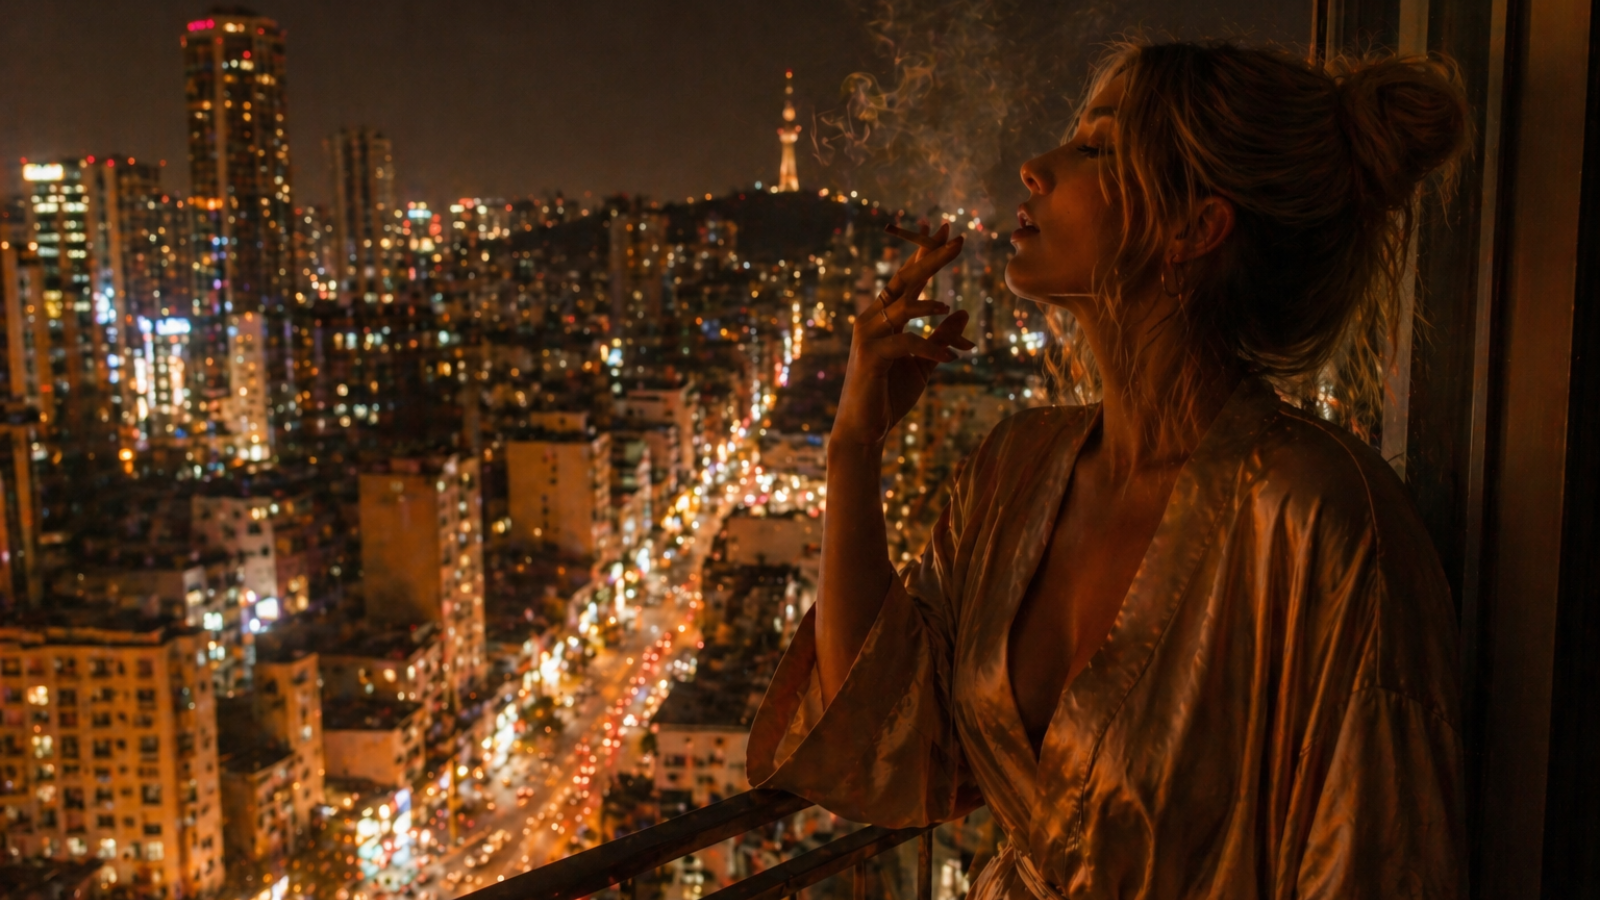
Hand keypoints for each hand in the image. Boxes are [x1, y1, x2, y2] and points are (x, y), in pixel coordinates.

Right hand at [833, 222, 974, 444]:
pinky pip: (906, 344)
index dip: (924, 253)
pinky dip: (930, 350)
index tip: (944, 230)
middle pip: (904, 281)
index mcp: (883, 317)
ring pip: (902, 308)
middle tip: (958, 240)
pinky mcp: (871, 357)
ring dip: (928, 306)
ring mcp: (868, 336)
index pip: (906, 277)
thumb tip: (962, 312)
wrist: (865, 430)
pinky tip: (952, 359)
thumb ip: (940, 338)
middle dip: (931, 259)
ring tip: (949, 306)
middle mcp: (871, 320)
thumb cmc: (890, 395)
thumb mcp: (924, 363)